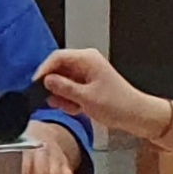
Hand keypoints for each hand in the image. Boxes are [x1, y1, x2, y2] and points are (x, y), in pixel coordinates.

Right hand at [34, 47, 166, 143]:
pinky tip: (78, 108)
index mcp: (88, 59)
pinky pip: (70, 89)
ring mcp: (87, 73)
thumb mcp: (86, 98)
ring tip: (72, 107)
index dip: (44, 70)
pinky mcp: (88, 84)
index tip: (35, 84)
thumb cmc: (120, 105)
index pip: (57, 57)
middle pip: (58, 69)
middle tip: (56, 101)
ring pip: (62, 81)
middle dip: (55, 87)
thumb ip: (63, 88)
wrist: (137, 116)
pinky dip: (70, 99)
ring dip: (63, 96)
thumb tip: (46, 81)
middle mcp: (86, 63)